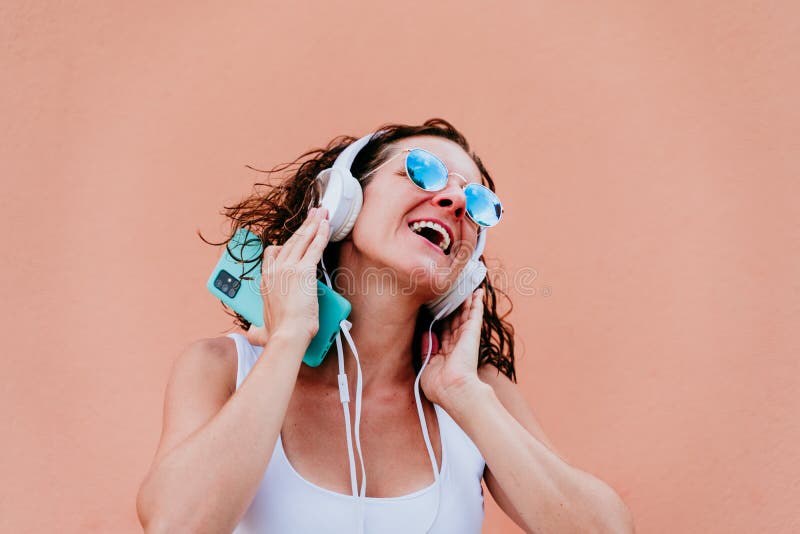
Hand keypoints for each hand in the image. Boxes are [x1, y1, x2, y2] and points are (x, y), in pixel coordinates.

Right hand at [246, 207, 328, 345]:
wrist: (287, 334)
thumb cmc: (278, 333)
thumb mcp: (260, 330)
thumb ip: (256, 329)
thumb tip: (252, 333)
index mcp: (266, 281)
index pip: (272, 254)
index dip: (285, 244)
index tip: (294, 238)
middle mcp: (276, 270)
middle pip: (291, 242)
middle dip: (304, 226)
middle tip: (313, 214)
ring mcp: (289, 268)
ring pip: (303, 240)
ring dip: (314, 224)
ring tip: (322, 213)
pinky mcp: (305, 270)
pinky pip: (315, 247)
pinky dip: (321, 234)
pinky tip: (327, 225)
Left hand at [420, 288, 484, 407]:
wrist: (453, 390)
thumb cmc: (439, 386)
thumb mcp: (426, 368)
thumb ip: (425, 350)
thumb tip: (425, 334)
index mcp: (445, 354)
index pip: (443, 332)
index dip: (441, 320)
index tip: (438, 309)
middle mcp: (456, 345)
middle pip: (454, 320)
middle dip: (455, 308)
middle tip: (453, 293)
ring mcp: (465, 338)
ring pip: (465, 315)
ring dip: (467, 302)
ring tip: (467, 288)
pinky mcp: (472, 333)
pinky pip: (475, 314)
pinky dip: (477, 303)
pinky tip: (478, 293)